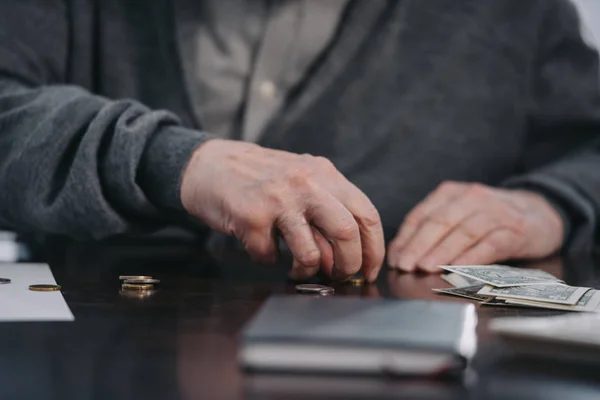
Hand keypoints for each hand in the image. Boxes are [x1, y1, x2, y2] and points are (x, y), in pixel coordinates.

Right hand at [180, 139, 384, 281]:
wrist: (208, 164)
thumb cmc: (259, 178)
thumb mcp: (301, 180)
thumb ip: (326, 208)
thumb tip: (348, 256)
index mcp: (324, 173)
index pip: (366, 214)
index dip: (373, 249)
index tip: (369, 270)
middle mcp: (306, 183)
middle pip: (347, 233)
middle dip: (348, 265)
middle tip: (338, 276)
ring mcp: (278, 199)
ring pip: (311, 254)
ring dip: (307, 272)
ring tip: (297, 270)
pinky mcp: (251, 216)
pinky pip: (270, 257)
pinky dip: (268, 259)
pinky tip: (261, 247)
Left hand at [387, 181, 563, 272]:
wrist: (540, 213)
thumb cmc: (490, 220)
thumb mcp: (459, 216)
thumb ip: (433, 231)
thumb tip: (401, 255)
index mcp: (451, 193)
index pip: (422, 214)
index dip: (406, 238)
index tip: (394, 258)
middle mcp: (472, 197)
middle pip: (440, 222)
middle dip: (419, 245)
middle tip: (404, 266)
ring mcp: (495, 212)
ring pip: (463, 232)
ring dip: (442, 252)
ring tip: (425, 268)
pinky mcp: (516, 231)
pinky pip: (490, 244)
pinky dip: (472, 257)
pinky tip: (457, 269)